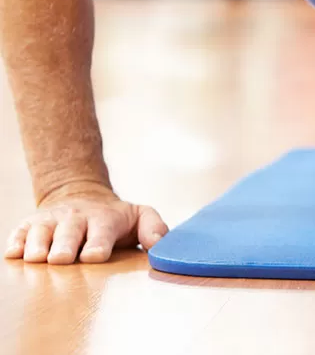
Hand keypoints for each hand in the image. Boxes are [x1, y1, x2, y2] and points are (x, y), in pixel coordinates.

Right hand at [4, 183, 167, 264]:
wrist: (82, 197)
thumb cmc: (113, 218)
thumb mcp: (140, 216)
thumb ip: (154, 228)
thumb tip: (159, 245)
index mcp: (104, 218)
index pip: (102, 231)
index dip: (98, 243)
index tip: (94, 256)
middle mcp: (76, 218)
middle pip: (69, 232)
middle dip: (65, 246)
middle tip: (61, 259)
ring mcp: (51, 221)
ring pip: (41, 232)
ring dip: (38, 245)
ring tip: (37, 258)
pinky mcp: (30, 225)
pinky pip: (19, 232)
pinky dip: (15, 241)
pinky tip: (13, 253)